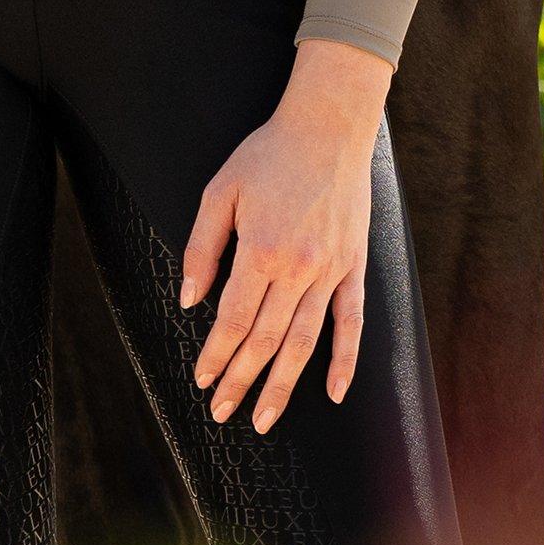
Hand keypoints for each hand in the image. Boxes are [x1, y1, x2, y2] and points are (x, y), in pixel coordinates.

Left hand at [181, 42, 389, 433]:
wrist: (329, 125)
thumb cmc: (268, 155)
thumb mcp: (219, 192)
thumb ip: (202, 248)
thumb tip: (189, 300)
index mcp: (261, 251)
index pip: (232, 320)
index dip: (215, 356)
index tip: (202, 381)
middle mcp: (299, 268)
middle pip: (265, 340)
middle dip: (241, 381)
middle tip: (222, 413)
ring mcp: (331, 270)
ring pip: (304, 342)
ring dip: (283, 385)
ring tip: (265, 419)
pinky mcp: (354, 266)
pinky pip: (352, 323)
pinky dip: (345, 361)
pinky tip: (334, 393)